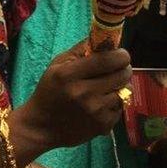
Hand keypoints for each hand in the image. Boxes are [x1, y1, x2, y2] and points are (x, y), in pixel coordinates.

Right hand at [15, 41, 130, 150]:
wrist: (42, 126)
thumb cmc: (49, 91)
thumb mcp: (57, 65)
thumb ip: (80, 50)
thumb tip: (105, 40)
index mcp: (69, 74)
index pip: (107, 60)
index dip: (120, 54)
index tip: (120, 54)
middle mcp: (84, 93)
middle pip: (121, 74)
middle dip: (123, 68)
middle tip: (116, 68)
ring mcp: (95, 111)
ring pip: (124, 91)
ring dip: (119, 86)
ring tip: (106, 86)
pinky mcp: (103, 125)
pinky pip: (121, 107)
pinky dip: (115, 103)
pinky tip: (102, 103)